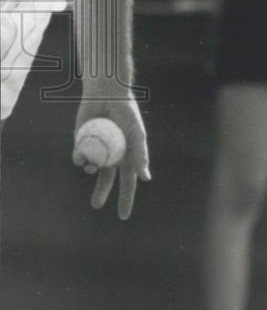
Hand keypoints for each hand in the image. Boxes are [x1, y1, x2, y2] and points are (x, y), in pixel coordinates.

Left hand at [73, 95, 150, 219]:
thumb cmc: (126, 112)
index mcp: (127, 155)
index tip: (123, 216)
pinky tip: (81, 155)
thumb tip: (146, 178)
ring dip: (90, 170)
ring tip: (90, 166)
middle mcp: (111, 154)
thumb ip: (141, 155)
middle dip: (100, 193)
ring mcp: (95, 149)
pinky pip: (79, 156)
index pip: (128, 182)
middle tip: (95, 205)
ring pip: (91, 169)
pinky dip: (79, 158)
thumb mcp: (137, 134)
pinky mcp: (81, 142)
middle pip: (106, 179)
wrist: (106, 93)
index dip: (126, 199)